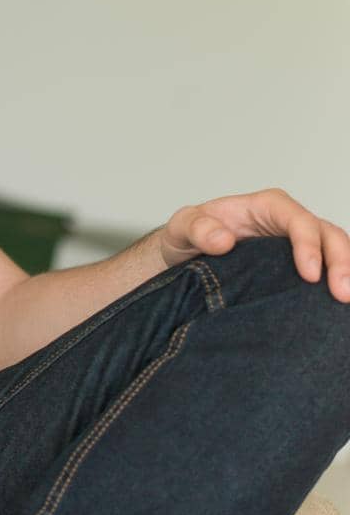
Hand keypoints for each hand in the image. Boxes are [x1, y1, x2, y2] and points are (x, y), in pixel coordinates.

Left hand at [159, 188, 349, 301]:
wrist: (185, 255)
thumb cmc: (188, 234)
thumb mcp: (181, 226)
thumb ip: (197, 228)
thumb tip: (224, 241)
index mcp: (267, 207)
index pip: (298, 221)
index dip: (308, 245)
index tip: (309, 275)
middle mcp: (289, 223)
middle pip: (328, 236)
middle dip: (341, 262)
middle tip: (343, 294)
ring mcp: (299, 246)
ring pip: (336, 253)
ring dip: (346, 274)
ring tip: (345, 301)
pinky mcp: (300, 268)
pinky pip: (327, 272)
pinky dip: (337, 282)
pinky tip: (336, 307)